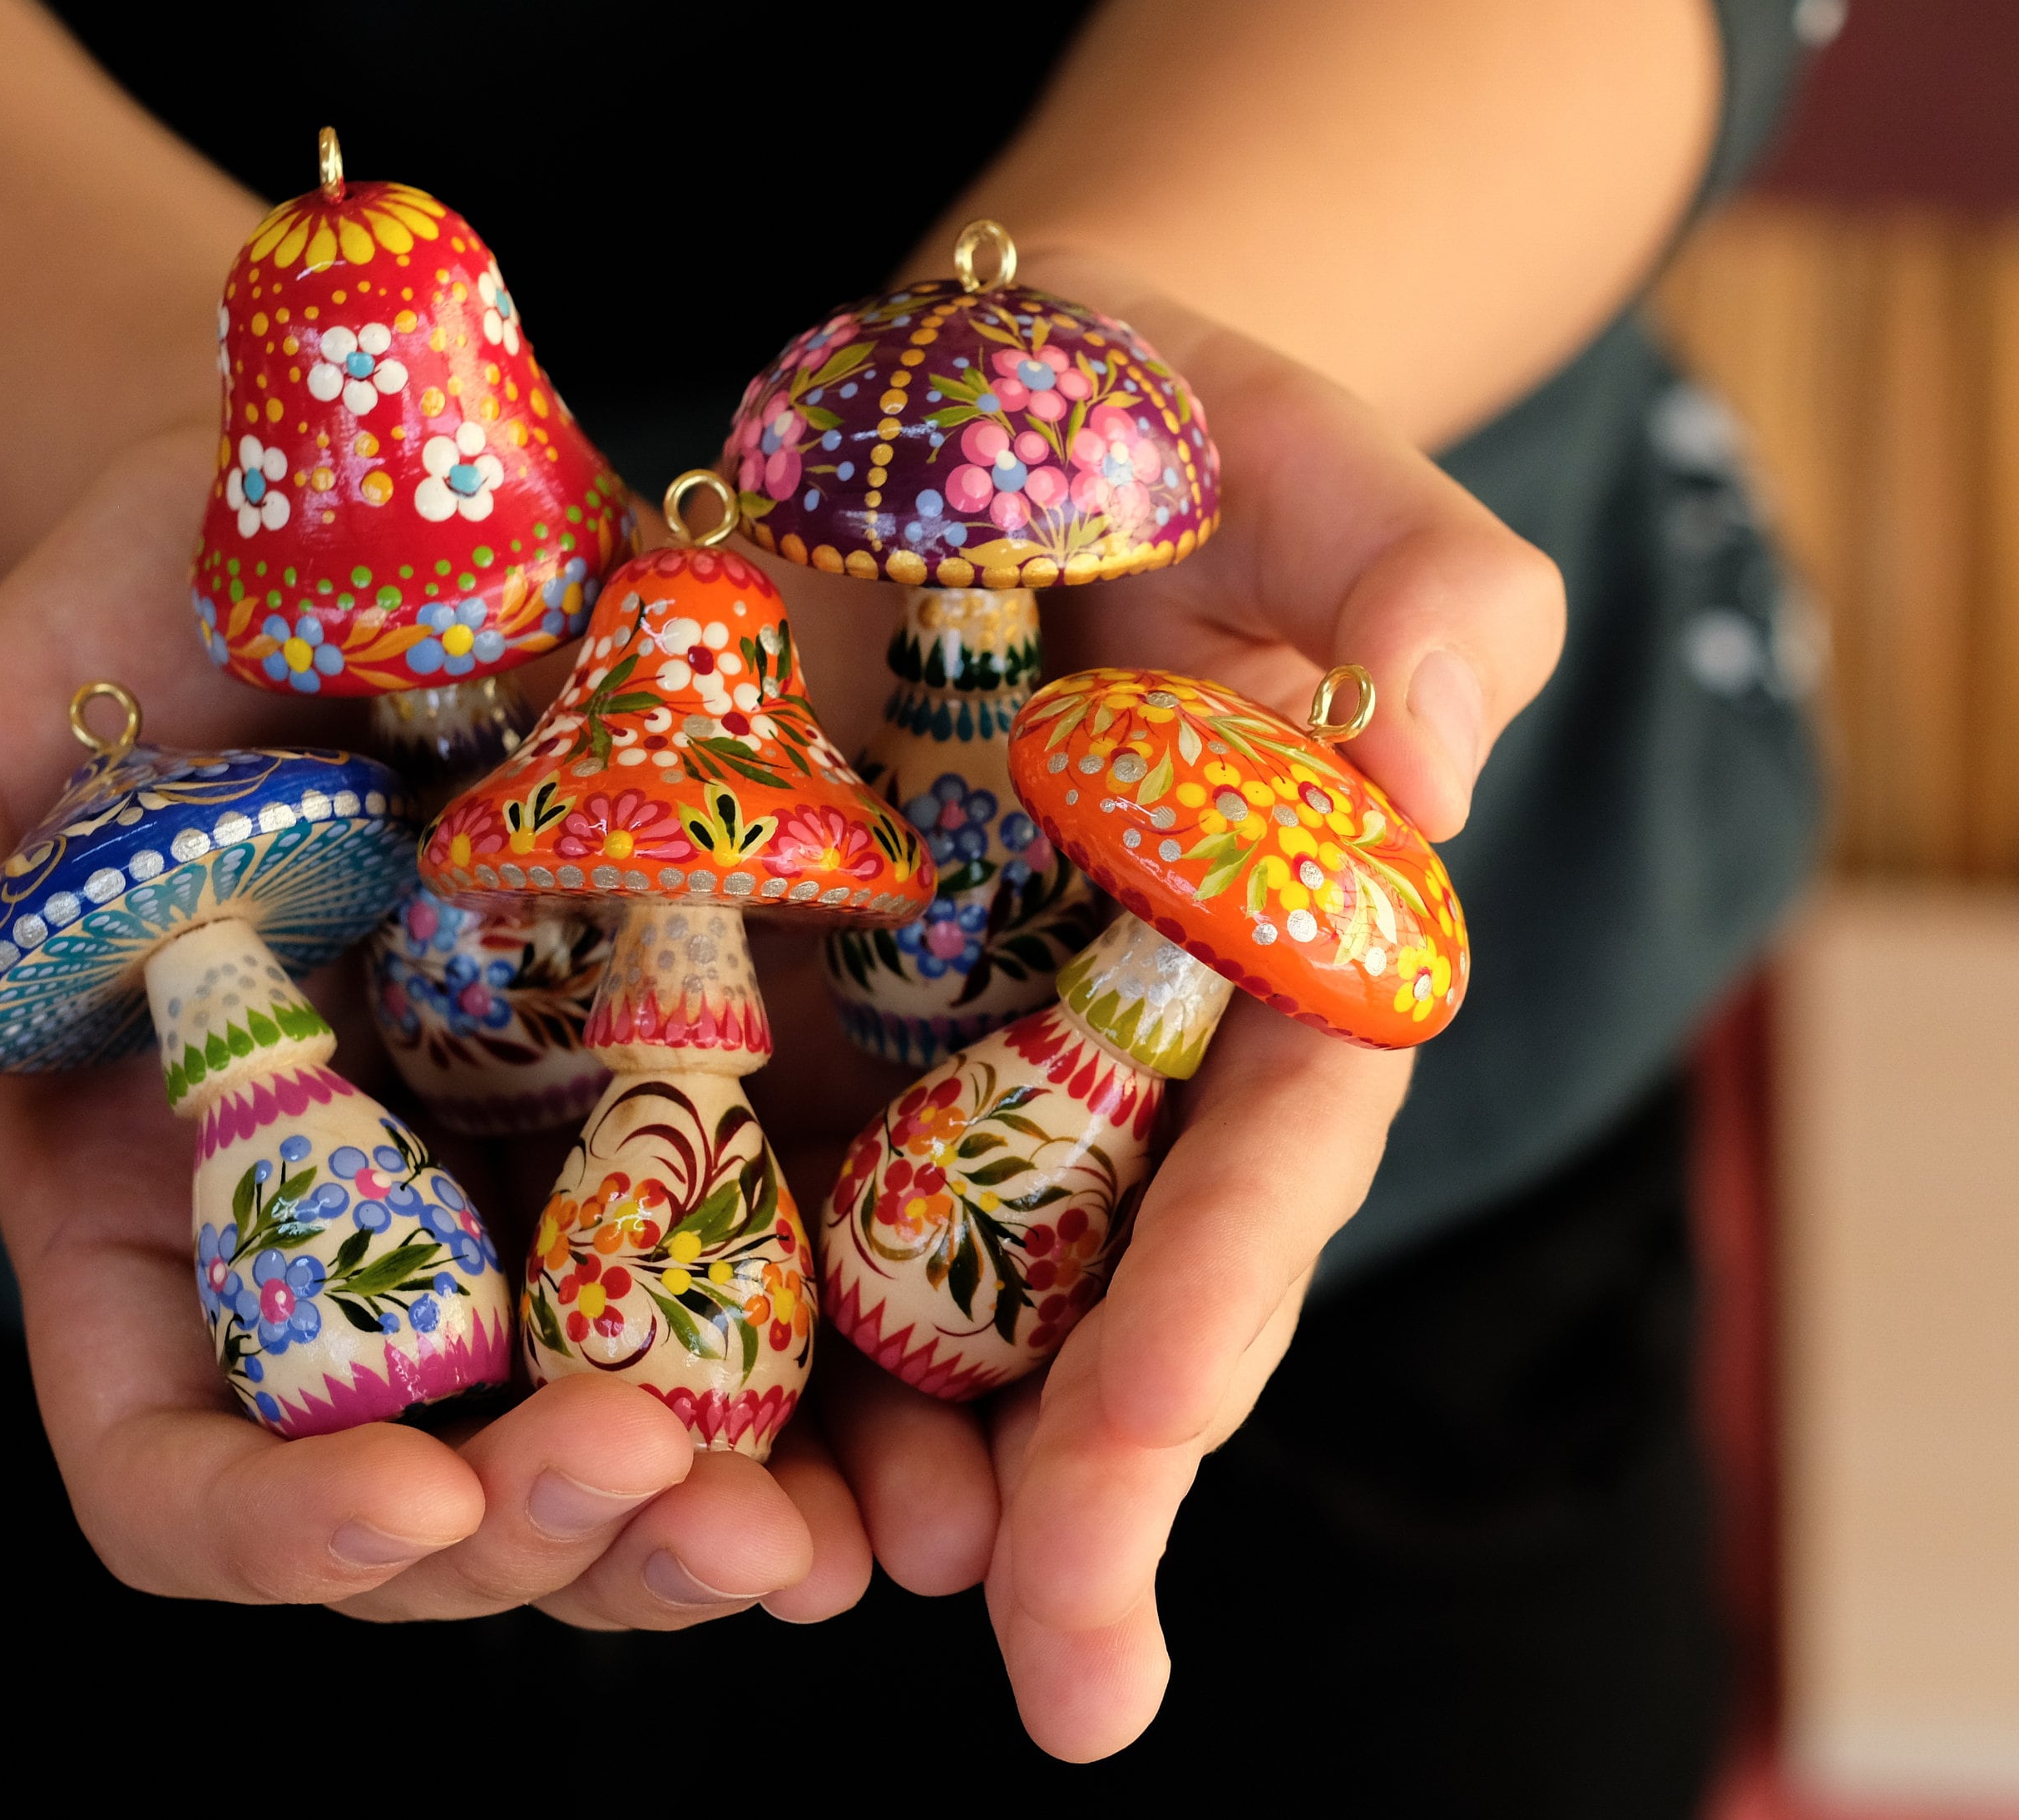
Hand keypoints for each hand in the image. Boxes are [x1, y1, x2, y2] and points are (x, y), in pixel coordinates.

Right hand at [0, 424, 869, 1626]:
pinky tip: (924, 1457)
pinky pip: (762, 1304)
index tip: (409, 1503)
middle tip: (671, 1504)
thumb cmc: (133, 622)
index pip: (173, 1470)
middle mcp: (351, 1249)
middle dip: (541, 1549)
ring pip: (608, 1454)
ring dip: (705, 1537)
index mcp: (161, 1218)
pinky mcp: (680, 1110)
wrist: (354, 506)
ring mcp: (528, 1194)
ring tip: (814, 1545)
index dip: (273, 1532)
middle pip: (427, 1507)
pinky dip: (837, 1408)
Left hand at [759, 274, 1565, 1758]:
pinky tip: (628, 1405)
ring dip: (866, 1448)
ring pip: (907, 1280)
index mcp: (1263, 967)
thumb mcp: (1334, 477)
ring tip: (804, 1577)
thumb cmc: (1192, 435)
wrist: (970, 403)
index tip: (1154, 1446)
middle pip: (1100, 1286)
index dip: (1216, 1311)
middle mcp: (1095, 1048)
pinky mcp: (761, 990)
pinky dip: (682, 1289)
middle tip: (1044, 1653)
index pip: (1262, 1164)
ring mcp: (922, 1038)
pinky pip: (714, 1162)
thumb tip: (1418, 767)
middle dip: (1074, 1475)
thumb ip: (1428, 607)